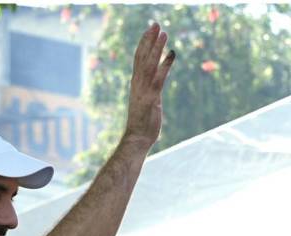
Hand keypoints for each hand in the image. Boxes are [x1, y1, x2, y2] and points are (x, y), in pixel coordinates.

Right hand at [124, 22, 174, 150]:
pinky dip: (165, 64)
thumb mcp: (146, 103)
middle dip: (149, 40)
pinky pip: (159, 78)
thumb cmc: (142, 123)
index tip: (149, 31)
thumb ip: (150, 92)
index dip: (143, 44)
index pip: (138, 60)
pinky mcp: (151, 98)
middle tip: (155, 24)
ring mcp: (144, 91)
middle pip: (142, 57)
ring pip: (149, 64)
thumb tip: (155, 87)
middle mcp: (138, 85)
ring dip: (156, 47)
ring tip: (163, 32)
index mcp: (136, 85)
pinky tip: (172, 53)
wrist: (136, 138)